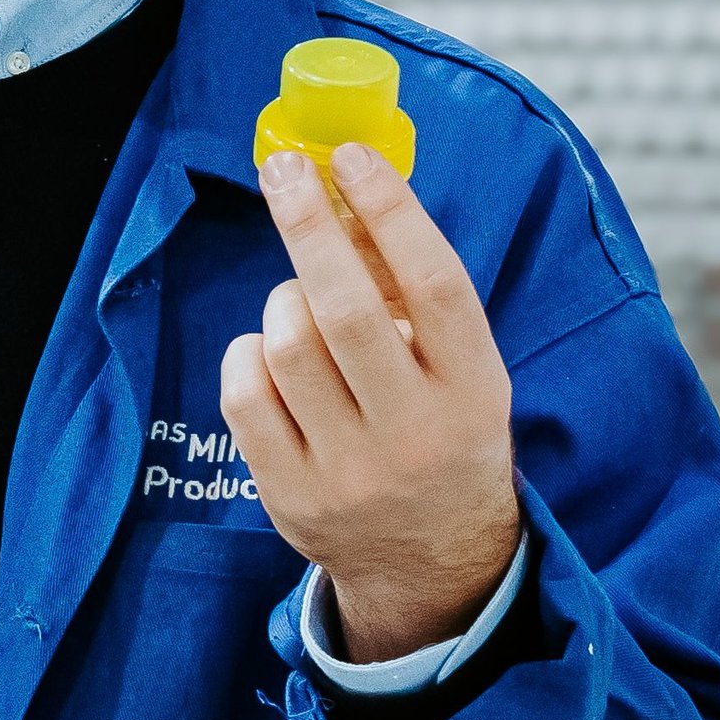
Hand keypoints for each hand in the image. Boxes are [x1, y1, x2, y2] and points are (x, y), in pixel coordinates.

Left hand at [221, 142, 519, 662]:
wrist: (435, 562)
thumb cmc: (443, 431)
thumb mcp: (461, 367)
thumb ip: (410, 291)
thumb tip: (344, 190)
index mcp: (474, 389)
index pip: (435, 284)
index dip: (390, 210)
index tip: (350, 157)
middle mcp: (415, 432)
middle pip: (346, 309)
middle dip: (306, 226)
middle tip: (283, 171)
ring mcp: (349, 470)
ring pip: (288, 344)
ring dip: (283, 298)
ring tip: (301, 300)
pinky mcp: (291, 495)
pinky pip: (245, 394)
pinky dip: (250, 353)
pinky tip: (272, 354)